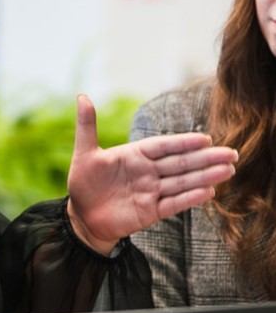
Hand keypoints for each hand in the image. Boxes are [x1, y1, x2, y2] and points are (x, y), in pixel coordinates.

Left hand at [66, 94, 237, 253]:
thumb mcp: (84, 154)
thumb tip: (82, 96)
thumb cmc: (83, 184)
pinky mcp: (151, 211)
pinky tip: (209, 192)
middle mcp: (148, 172)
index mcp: (135, 155)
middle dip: (205, 158)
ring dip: (205, 177)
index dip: (183, 143)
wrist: (81, 217)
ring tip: (228, 170)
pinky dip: (190, 198)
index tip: (205, 139)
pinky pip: (173, 203)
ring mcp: (151, 192)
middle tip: (231, 154)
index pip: (164, 146)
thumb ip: (87, 126)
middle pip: (180, 163)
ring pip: (182, 182)